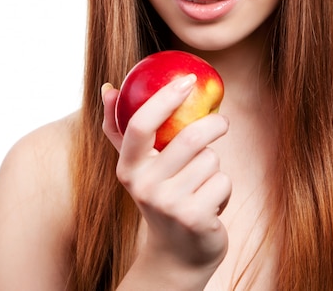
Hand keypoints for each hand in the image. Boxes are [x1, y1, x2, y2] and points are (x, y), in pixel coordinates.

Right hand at [102, 76, 230, 281]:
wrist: (177, 252)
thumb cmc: (159, 195)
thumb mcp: (137, 165)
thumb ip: (121, 127)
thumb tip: (108, 87)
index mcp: (128, 167)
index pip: (140, 124)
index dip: (165, 97)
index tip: (188, 79)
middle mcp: (143, 186)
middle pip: (188, 139)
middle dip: (213, 124)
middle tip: (221, 121)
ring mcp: (168, 205)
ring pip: (210, 160)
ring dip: (215, 165)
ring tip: (202, 181)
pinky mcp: (194, 218)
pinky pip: (222, 182)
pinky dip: (224, 187)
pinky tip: (210, 202)